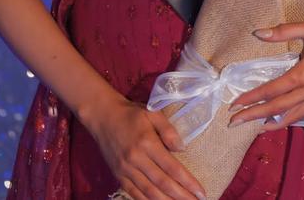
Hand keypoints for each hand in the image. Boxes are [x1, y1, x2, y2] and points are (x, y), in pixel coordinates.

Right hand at [86, 96, 205, 199]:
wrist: (103, 117)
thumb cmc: (131, 113)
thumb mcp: (153, 112)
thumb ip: (168, 130)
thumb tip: (182, 149)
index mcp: (147, 143)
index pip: (171, 167)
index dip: (187, 182)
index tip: (200, 191)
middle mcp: (136, 160)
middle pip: (162, 183)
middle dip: (181, 196)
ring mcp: (125, 170)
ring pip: (149, 192)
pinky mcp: (118, 176)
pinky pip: (134, 193)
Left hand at [228, 16, 303, 129]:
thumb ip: (284, 31)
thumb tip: (258, 33)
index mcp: (303, 75)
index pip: (272, 90)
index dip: (252, 98)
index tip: (235, 105)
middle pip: (278, 107)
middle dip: (254, 115)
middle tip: (234, 122)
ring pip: (295, 115)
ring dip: (274, 121)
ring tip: (258, 127)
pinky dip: (294, 117)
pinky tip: (288, 116)